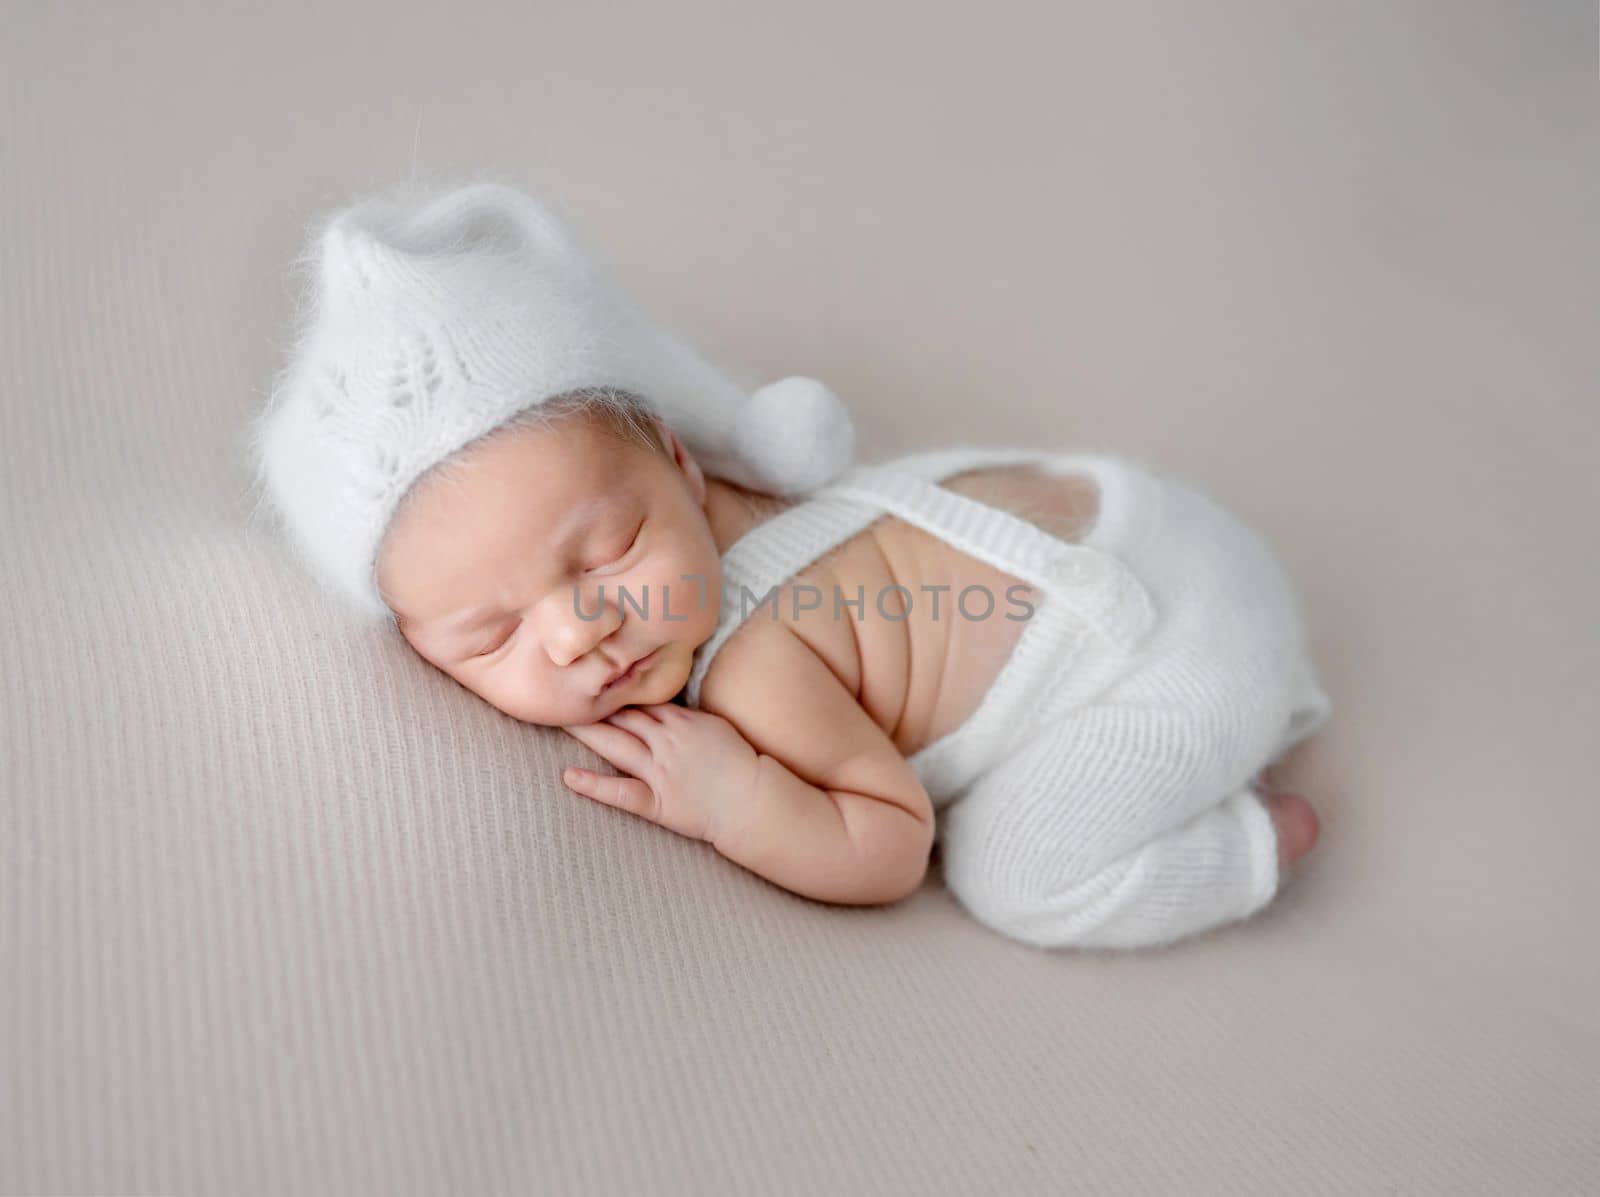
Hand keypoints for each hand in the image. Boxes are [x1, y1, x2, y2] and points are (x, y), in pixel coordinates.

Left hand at [561, 703, 761, 843]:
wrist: (754, 799)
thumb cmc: (741, 763)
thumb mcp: (716, 726)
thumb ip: (687, 716)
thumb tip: (664, 707)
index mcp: (682, 721)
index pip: (641, 699)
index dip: (616, 689)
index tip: (593, 678)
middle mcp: (666, 741)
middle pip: (622, 716)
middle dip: (592, 704)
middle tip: (563, 690)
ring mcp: (659, 771)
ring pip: (616, 745)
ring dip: (586, 732)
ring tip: (558, 720)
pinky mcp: (657, 801)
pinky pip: (621, 792)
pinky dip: (594, 785)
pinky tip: (569, 776)